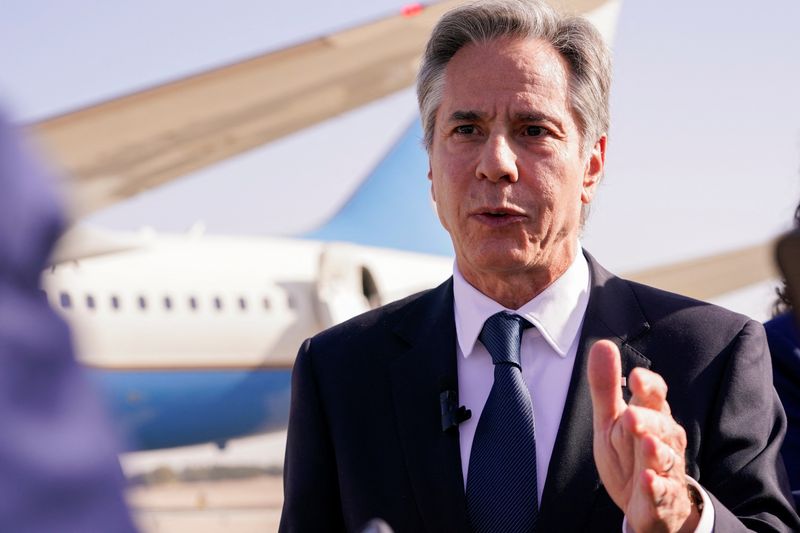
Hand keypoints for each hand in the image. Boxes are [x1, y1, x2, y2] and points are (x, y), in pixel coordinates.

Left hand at [588, 340, 699, 532]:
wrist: (646, 504)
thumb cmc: (630, 453)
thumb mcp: (611, 419)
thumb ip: (606, 386)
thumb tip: (602, 344)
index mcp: (652, 416)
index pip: (656, 396)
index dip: (649, 387)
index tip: (636, 378)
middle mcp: (665, 441)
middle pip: (661, 427)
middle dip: (649, 421)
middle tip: (632, 415)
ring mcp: (666, 470)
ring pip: (666, 458)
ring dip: (657, 452)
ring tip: (647, 443)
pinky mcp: (663, 498)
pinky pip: (662, 493)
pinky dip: (656, 488)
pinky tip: (648, 481)